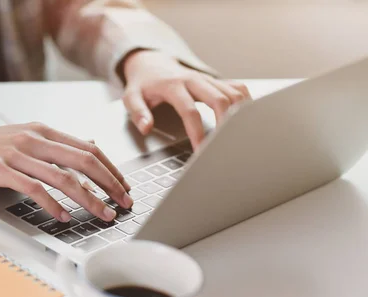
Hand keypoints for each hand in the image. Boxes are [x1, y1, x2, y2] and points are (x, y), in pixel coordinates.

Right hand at [0, 119, 131, 222]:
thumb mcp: (23, 137)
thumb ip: (53, 146)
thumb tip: (85, 150)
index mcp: (42, 130)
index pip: (88, 148)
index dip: (111, 168)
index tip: (123, 185)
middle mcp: (34, 138)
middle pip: (84, 161)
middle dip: (110, 184)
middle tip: (123, 201)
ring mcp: (18, 153)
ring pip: (64, 177)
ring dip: (89, 199)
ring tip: (102, 214)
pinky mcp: (1, 169)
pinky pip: (34, 188)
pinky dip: (53, 204)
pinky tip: (62, 216)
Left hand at [122, 50, 251, 149]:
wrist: (152, 63)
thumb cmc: (143, 84)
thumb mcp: (131, 97)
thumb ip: (138, 112)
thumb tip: (146, 128)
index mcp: (173, 85)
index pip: (190, 111)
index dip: (197, 132)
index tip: (200, 152)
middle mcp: (194, 79)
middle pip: (219, 99)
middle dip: (225, 125)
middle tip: (225, 147)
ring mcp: (207, 79)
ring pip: (233, 94)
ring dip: (239, 115)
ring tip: (238, 138)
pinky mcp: (215, 80)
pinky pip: (237, 88)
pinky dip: (246, 103)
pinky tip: (248, 119)